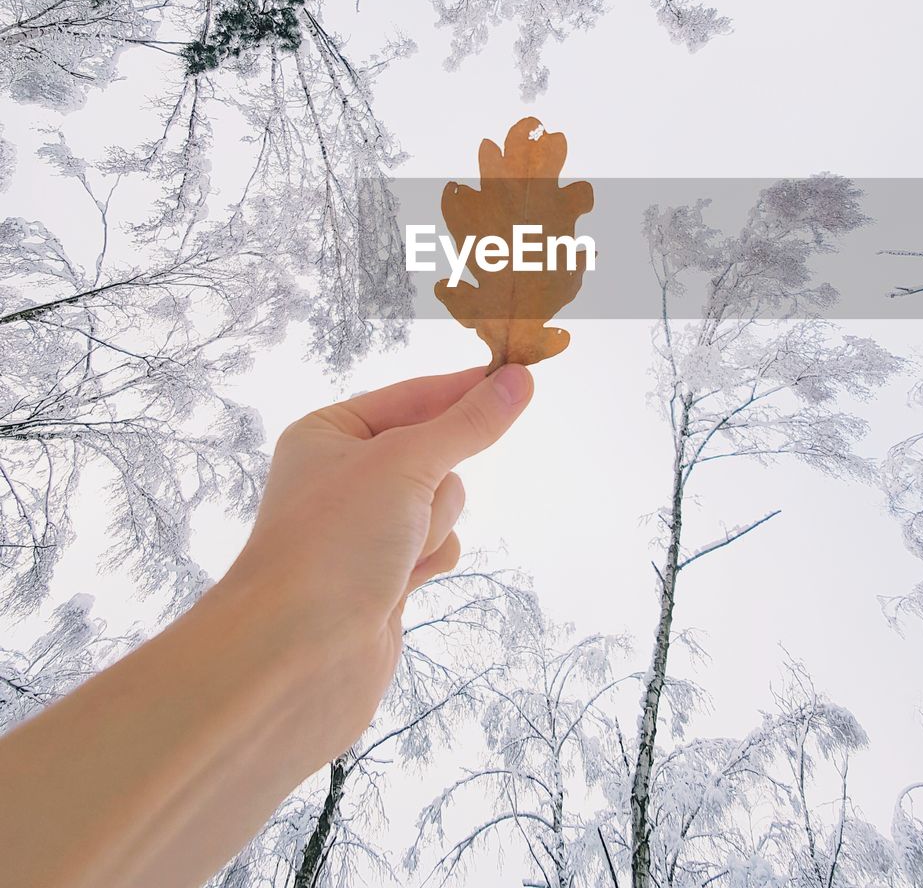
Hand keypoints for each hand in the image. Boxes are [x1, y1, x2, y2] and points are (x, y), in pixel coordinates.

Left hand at [223, 362, 533, 770]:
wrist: (294, 659)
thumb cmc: (334, 541)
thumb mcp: (406, 463)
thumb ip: (468, 423)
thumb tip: (519, 379)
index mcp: (329, 433)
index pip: (413, 395)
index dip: (463, 389)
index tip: (520, 372)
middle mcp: (343, 476)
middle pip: (433, 454)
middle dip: (434, 482)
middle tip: (411, 504)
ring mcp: (364, 529)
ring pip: (441, 503)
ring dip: (431, 526)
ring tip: (395, 556)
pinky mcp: (383, 576)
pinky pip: (436, 546)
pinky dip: (430, 561)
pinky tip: (401, 584)